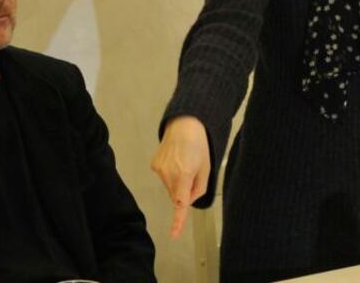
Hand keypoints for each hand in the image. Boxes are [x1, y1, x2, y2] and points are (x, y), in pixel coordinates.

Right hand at [150, 115, 210, 238]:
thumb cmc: (199, 145)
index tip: (174, 234)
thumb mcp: (206, 168)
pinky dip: (170, 174)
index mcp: (184, 175)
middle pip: (175, 195)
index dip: (178, 221)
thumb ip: (199, 189)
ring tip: (183, 163)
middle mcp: (169, 174)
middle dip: (183, 191)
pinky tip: (175, 160)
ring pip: (169, 187)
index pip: (180, 203)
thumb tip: (188, 201)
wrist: (184, 124)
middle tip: (192, 172)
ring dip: (177, 182)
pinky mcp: (154, 165)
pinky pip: (163, 177)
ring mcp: (159, 169)